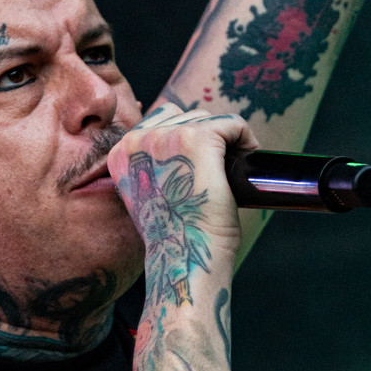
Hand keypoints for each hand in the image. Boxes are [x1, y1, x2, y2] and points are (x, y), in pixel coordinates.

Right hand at [109, 108, 258, 292]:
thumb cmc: (175, 234)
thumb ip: (156, 166)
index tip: (203, 164)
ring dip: (225, 139)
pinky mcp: (197, 138)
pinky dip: (245, 137)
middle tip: (222, 167)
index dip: (188, 138)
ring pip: (208, 119)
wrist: (186, 255)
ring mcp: (166, 136)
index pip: (160, 120)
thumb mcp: (151, 194)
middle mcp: (138, 140)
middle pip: (185, 116)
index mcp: (121, 153)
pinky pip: (231, 123)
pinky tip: (249, 156)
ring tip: (234, 166)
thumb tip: (185, 150)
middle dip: (208, 138)